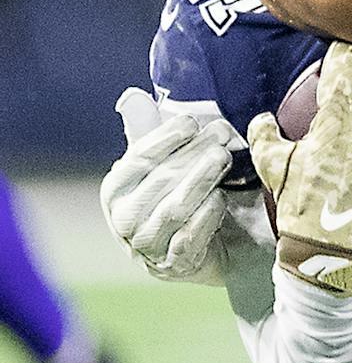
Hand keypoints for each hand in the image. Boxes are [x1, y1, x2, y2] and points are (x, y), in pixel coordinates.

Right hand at [100, 89, 235, 282]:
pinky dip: (206, 216)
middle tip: (222, 133)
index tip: (192, 122)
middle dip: (194, 153)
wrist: (207, 247)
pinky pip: (189, 239)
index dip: (165, 138)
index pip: (138, 159)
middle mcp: (124, 221)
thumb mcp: (162, 163)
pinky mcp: (174, 266)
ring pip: (174, 209)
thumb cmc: (180, 194)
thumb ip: (148, 131)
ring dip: (202, 180)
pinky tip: (222, 198)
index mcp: (115, 190)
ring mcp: (147, 247)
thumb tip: (132, 96)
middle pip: (161, 180)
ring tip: (224, 158)